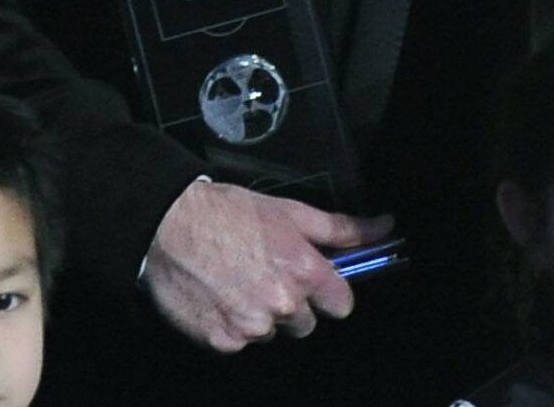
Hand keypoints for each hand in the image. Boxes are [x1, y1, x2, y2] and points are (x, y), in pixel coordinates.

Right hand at [142, 180, 391, 352]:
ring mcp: (251, 326)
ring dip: (262, 315)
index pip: (342, 304)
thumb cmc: (231, 212)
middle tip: (268, 276)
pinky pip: (239, 342)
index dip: (331, 294)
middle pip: (306, 322)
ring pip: (271, 333)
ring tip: (239, 283)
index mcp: (305, 272)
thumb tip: (384, 227)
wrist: (168, 225)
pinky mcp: (221, 341)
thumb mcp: (292, 212)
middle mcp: (282, 304)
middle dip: (294, 304)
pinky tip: (220, 297)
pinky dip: (232, 325)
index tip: (318, 284)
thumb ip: (341, 228)